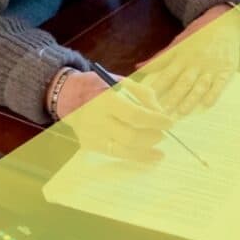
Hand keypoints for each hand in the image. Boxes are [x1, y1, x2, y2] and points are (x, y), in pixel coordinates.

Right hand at [52, 69, 170, 162]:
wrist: (70, 96)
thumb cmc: (102, 88)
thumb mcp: (124, 83)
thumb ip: (144, 96)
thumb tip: (161, 114)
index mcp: (107, 100)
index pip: (135, 115)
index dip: (155, 121)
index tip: (170, 122)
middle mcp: (98, 120)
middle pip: (130, 136)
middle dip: (151, 137)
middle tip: (162, 135)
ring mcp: (92, 135)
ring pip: (123, 151)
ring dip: (145, 152)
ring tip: (159, 152)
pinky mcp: (90, 145)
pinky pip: (115, 154)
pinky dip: (134, 156)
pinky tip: (147, 156)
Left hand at [137, 4, 239, 115]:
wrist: (224, 25)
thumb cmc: (198, 37)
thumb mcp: (178, 45)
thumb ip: (160, 59)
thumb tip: (138, 69)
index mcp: (182, 57)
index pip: (167, 75)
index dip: (157, 88)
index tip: (148, 102)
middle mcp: (195, 63)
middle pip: (182, 83)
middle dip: (171, 99)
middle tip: (161, 114)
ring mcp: (211, 67)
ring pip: (199, 86)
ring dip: (190, 100)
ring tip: (181, 113)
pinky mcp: (226, 70)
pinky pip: (219, 85)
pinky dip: (213, 94)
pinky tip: (207, 105)